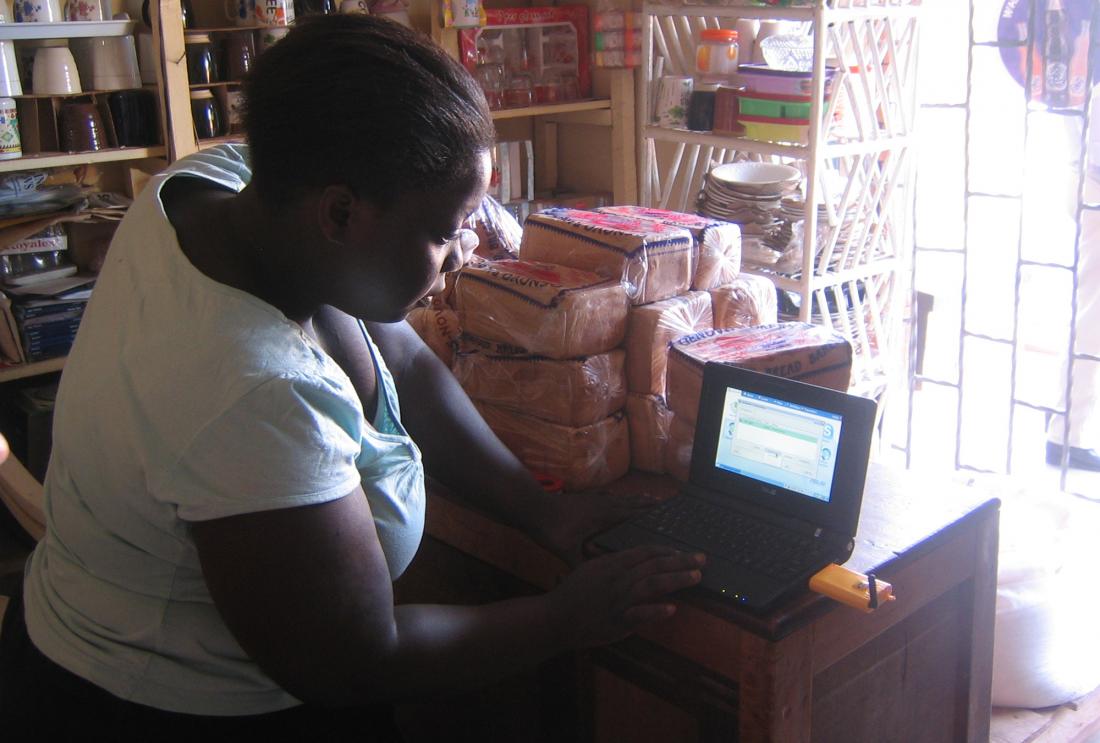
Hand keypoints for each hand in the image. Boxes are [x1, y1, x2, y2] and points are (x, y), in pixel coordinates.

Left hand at [529, 489, 657, 567]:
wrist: (533, 508)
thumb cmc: (552, 530)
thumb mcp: (567, 552)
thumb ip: (582, 566)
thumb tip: (595, 584)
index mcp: (604, 517)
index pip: (633, 515)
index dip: (650, 515)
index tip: (667, 514)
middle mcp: (603, 505)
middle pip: (631, 503)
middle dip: (649, 504)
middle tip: (666, 503)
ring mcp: (594, 500)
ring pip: (621, 498)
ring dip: (636, 498)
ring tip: (650, 497)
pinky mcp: (584, 498)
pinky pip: (608, 496)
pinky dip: (618, 496)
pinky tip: (618, 497)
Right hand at [547, 546, 704, 648]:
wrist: (556, 617)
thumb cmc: (573, 593)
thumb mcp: (592, 569)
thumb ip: (614, 563)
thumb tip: (634, 559)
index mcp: (613, 564)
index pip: (646, 552)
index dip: (667, 550)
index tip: (683, 551)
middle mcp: (619, 578)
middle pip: (655, 564)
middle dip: (681, 560)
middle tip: (702, 559)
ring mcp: (619, 599)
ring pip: (652, 584)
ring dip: (676, 579)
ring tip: (696, 577)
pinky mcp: (617, 620)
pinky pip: (639, 614)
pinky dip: (656, 611)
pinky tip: (672, 609)